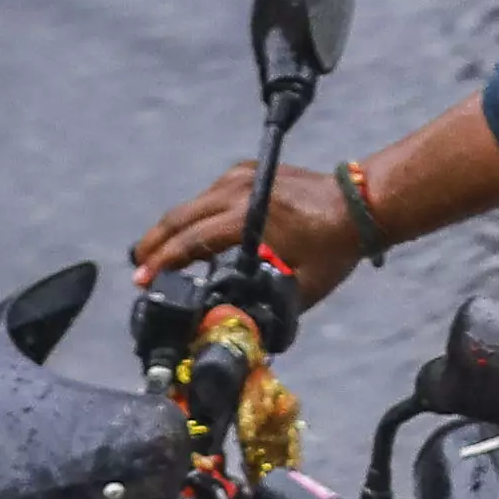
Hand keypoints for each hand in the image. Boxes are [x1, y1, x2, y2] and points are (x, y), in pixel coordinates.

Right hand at [130, 159, 362, 307]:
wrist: (360, 203)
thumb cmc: (335, 247)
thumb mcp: (303, 286)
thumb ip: (270, 306)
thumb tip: (239, 327)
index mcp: (248, 217)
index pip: (192, 241)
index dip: (164, 263)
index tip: (143, 281)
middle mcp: (237, 190)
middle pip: (180, 217)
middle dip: (154, 244)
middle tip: (138, 271)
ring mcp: (240, 176)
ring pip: (191, 204)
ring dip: (171, 230)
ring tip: (154, 255)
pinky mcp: (245, 171)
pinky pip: (208, 195)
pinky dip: (192, 215)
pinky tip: (186, 235)